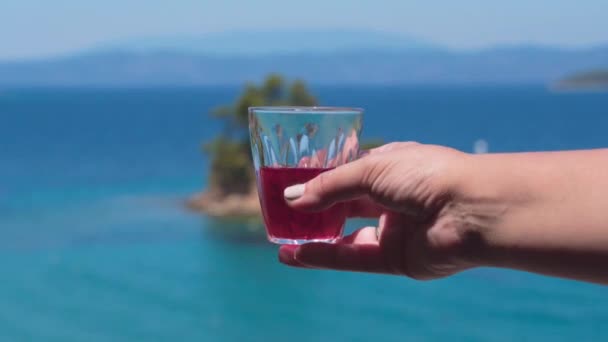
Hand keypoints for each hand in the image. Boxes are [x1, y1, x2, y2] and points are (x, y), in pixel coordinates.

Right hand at [279, 142, 480, 279]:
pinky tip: (297, 254)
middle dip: (314, 209)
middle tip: (282, 213)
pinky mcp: (397, 258)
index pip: (349, 172)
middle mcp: (393, 198)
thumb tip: (292, 198)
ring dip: (314, 237)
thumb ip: (329, 187)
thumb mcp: (370, 169)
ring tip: (282, 238)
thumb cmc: (426, 174)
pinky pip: (354, 258)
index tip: (291, 182)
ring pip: (346, 235)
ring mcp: (395, 229)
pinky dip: (325, 257)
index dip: (320, 178)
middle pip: (344, 205)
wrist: (471, 209)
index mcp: (392, 167)